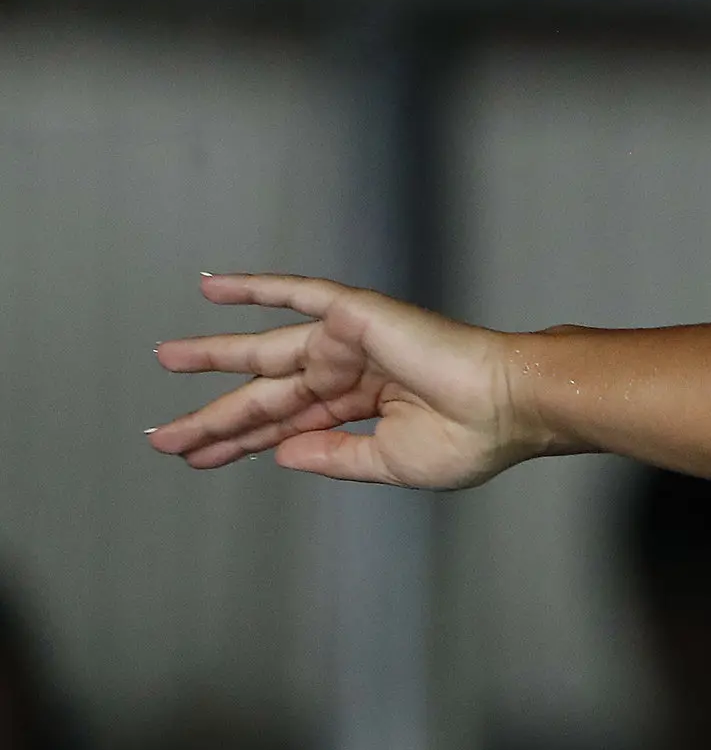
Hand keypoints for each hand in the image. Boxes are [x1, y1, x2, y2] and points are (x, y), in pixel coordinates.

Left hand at [147, 273, 534, 488]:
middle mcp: (351, 371)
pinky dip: (257, 287)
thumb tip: (281, 453)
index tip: (197, 458)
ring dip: (216, 354)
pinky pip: (299, 294)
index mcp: (363, 407)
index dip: (241, 443)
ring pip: (269, 351)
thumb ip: (333, 455)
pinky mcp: (356, 315)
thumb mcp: (388, 462)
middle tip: (165, 434)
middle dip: (217, 416)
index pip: (287, 426)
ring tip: (167, 359)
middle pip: (268, 395)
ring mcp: (351, 342)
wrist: (506, 406)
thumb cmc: (470, 437)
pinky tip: (212, 288)